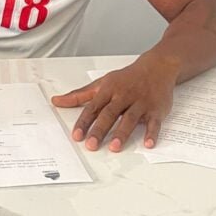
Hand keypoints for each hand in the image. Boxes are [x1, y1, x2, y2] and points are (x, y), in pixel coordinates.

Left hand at [51, 59, 175, 151]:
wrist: (157, 67)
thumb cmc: (127, 78)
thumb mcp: (102, 83)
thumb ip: (79, 95)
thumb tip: (57, 101)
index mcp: (109, 90)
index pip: (93, 107)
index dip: (84, 122)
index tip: (77, 135)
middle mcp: (124, 96)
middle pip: (110, 114)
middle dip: (100, 130)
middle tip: (91, 145)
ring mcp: (141, 103)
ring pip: (130, 118)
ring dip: (122, 133)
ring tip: (114, 147)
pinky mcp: (156, 110)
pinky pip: (154, 122)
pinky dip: (152, 133)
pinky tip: (148, 144)